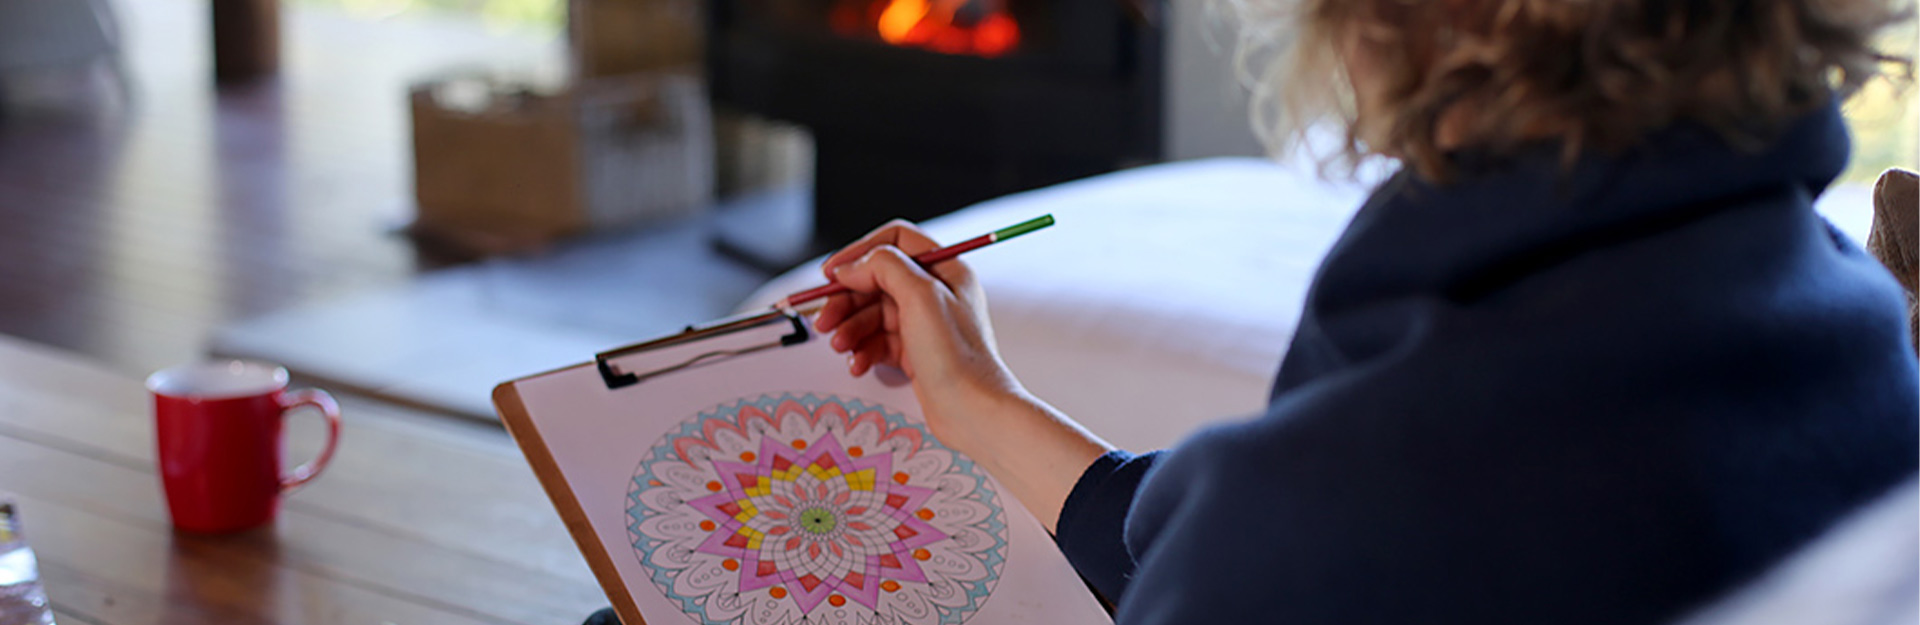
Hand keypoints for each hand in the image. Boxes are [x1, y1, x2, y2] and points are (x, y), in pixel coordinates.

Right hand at [813, 219, 1114, 530]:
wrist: (973, 412)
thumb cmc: (957, 357)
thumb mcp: (920, 296)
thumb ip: (884, 267)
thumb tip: (852, 266)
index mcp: (945, 270)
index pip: (895, 242)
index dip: (860, 253)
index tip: (832, 273)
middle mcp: (935, 293)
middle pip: (876, 281)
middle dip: (846, 300)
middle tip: (824, 320)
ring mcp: (924, 324)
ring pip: (872, 314)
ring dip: (850, 328)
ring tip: (841, 346)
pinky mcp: (914, 353)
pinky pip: (877, 342)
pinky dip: (863, 350)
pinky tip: (859, 364)